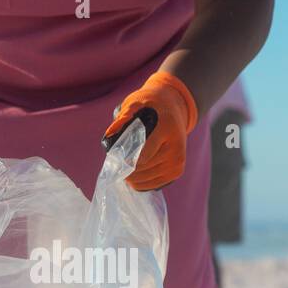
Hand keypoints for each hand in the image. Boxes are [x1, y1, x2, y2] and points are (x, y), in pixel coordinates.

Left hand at [102, 71, 197, 190]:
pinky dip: (139, 182)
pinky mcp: (177, 172)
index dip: (125, 160)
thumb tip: (109, 135)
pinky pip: (152, 185)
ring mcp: (178, 163)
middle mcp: (176, 149)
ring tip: (123, 169)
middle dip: (126, 169)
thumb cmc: (152, 107)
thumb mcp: (138, 103)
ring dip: (131, 177)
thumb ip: (123, 117)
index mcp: (167, 129)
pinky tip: (133, 175)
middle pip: (143, 169)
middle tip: (116, 165)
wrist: (174, 109)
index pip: (143, 155)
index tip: (114, 158)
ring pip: (145, 180)